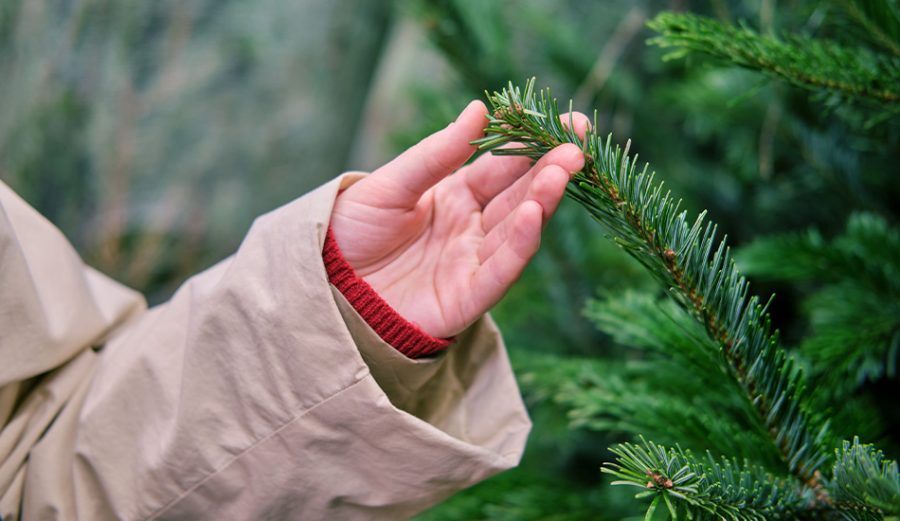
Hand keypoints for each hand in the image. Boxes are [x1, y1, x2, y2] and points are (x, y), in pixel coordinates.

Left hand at [330, 101, 587, 337]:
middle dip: (549, 171)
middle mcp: (471, 228)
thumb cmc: (353, 232)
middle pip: (519, 197)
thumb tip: (479, 109)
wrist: (326, 287)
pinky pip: (499, 272)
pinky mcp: (465, 299)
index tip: (572, 123)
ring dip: (542, 202)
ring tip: (562, 172)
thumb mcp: (390, 185)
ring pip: (517, 231)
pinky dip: (520, 246)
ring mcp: (471, 263)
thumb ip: (435, 154)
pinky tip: (535, 216)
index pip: (503, 167)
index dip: (534, 146)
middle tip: (577, 147)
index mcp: (455, 196)